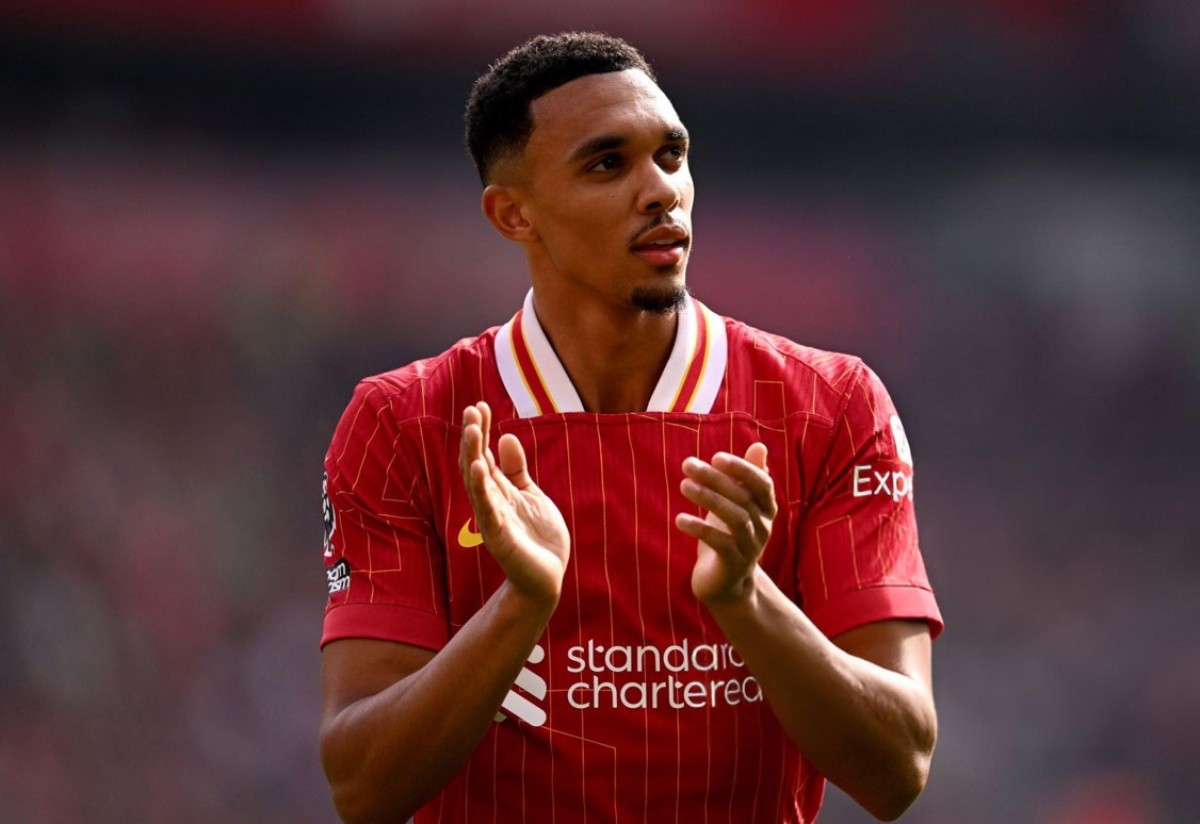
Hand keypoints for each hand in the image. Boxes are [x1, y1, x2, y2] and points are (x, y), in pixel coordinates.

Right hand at [459, 402, 569, 605]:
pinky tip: (479, 465)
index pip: (484, 453)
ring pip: (477, 482)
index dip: (481, 430)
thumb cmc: (537, 538)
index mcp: (498, 490)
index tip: (480, 404)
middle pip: (475, 463)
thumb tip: (507, 435)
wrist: (547, 577)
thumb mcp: (530, 494)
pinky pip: (487, 509)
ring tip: (472, 428)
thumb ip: (517, 469)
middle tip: (471, 409)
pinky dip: (481, 487)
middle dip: (472, 436)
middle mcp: (490, 501)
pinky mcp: (499, 536)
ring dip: (473, 454)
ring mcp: (492, 518)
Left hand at [676, 443, 776, 604]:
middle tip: (687, 464)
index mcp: (767, 509)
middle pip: (743, 498)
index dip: (742, 469)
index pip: (762, 483)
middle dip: (715, 478)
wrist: (726, 582)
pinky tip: (680, 519)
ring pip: (735, 518)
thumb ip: (747, 476)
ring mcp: (751, 547)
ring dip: (708, 499)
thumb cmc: (730, 534)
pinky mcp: (734, 564)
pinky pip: (720, 543)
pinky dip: (700, 529)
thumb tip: (760, 446)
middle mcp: (764, 527)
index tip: (716, 457)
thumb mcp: (737, 503)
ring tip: (683, 485)